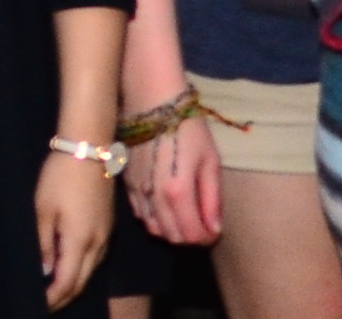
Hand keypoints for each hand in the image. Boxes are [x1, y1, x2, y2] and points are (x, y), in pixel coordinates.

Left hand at [36, 152, 113, 307]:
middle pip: (82, 282)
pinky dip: (81, 269)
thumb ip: (44, 244)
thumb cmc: (60, 177)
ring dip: (73, 284)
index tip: (35, 306)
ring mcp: (106, 233)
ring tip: (53, 290)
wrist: (89, 147)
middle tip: (43, 305)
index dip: (52, 299)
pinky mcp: (107, 224)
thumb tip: (45, 272)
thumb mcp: (43, 210)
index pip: (66, 283)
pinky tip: (69, 267)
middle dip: (63, 297)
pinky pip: (96, 257)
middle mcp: (98, 243)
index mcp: (80, 240)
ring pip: (91, 270)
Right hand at [124, 118, 221, 245]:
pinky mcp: (126, 186)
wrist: (152, 104)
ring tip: (187, 217)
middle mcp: (154, 199)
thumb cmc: (188, 129)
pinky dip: (155, 220)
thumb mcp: (210, 160)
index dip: (206, 238)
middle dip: (190, 237)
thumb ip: (212, 198)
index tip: (215, 231)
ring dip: (172, 230)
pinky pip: (140, 215)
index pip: (191, 235)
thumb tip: (215, 230)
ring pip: (153, 229)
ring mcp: (137, 194)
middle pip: (171, 236)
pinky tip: (166, 208)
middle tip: (203, 225)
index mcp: (177, 193)